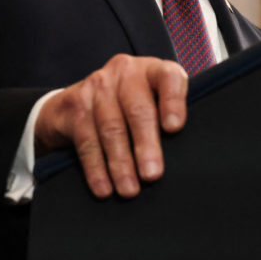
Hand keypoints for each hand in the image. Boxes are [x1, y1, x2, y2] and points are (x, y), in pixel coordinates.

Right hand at [34, 55, 187, 198]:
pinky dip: (96, 168)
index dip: (173, 101)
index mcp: (151, 69)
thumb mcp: (153, 101)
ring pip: (111, 128)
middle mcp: (124, 71)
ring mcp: (97, 86)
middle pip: (138, 109)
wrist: (79, 100)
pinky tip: (104, 187)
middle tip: (152, 175)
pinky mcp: (75, 104)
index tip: (174, 128)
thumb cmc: (130, 106)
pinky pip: (87, 140)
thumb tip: (185, 158)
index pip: (168, 77)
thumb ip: (168, 118)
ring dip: (120, 163)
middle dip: (146, 145)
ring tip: (129, 189)